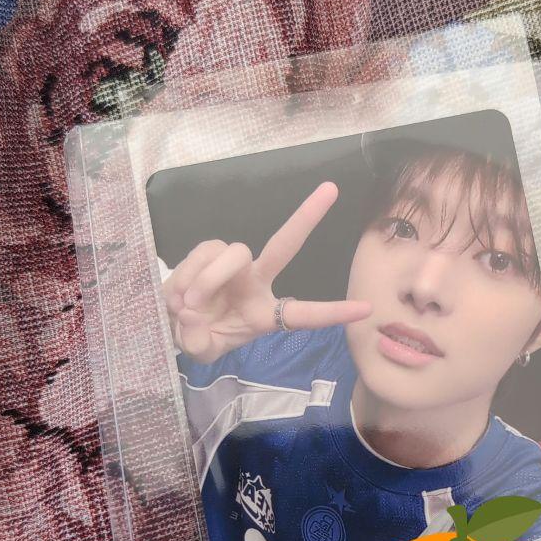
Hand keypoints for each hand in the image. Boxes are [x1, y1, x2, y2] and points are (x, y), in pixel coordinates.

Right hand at [161, 182, 371, 361]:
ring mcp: (234, 264)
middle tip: (331, 190)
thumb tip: (192, 317)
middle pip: (284, 245)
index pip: (305, 314)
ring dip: (209, 279)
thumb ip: (199, 343)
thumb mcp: (202, 350)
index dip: (334, 312)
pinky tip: (178, 295)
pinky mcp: (210, 251)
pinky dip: (188, 275)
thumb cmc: (200, 335)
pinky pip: (205, 252)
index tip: (367, 309)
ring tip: (188, 305)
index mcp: (266, 313)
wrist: (173, 321)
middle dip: (307, 217)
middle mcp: (257, 281)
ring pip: (235, 252)